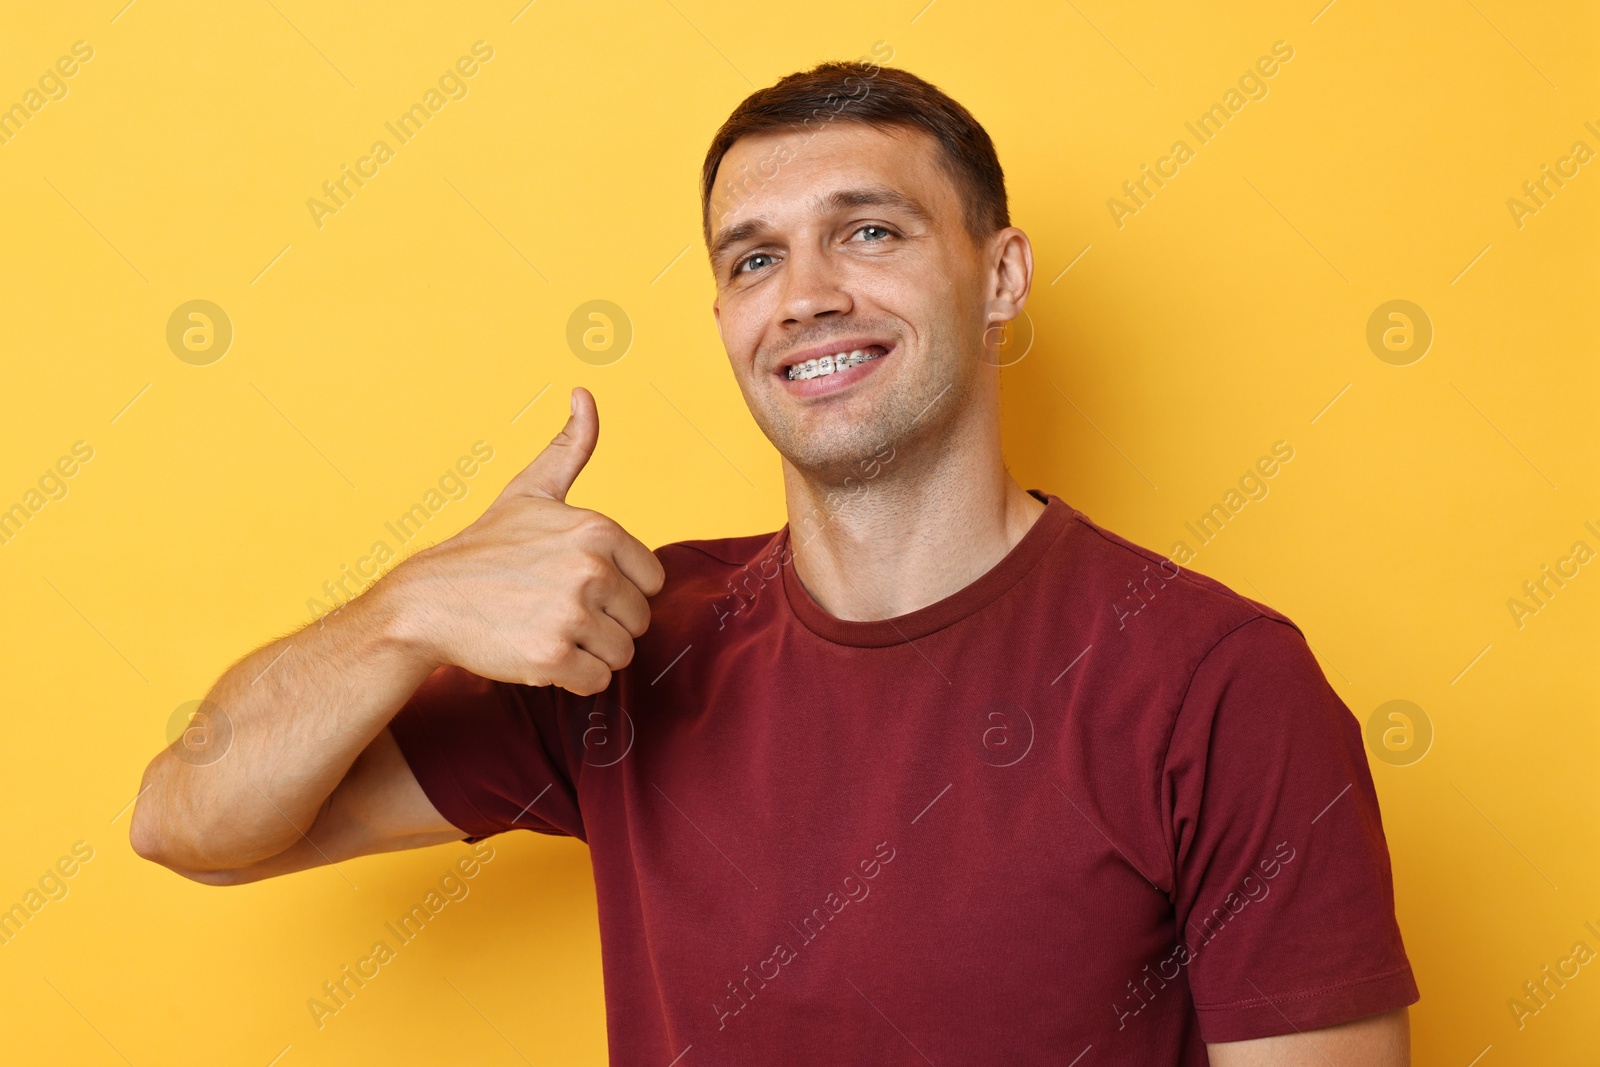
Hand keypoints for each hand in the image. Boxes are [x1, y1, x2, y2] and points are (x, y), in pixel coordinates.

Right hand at [390, 387, 665, 694]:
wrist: (427, 602)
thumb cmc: (485, 550)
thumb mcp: (530, 492)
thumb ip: (569, 448)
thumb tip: (585, 393)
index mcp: (598, 530)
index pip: (651, 582)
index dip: (617, 590)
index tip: (575, 584)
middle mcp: (591, 569)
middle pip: (639, 621)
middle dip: (604, 624)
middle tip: (555, 611)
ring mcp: (572, 614)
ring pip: (621, 654)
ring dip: (588, 653)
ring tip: (545, 630)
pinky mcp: (553, 658)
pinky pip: (596, 682)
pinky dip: (571, 679)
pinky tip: (537, 653)